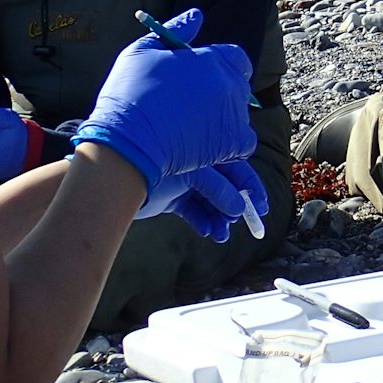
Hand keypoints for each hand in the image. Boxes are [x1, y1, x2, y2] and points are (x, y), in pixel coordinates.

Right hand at [69, 9, 257, 204]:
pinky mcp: (233, 142)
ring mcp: (234, 113)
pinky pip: (244, 141)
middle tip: (192, 107)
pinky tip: (206, 145)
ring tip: (191, 127)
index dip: (221, 67)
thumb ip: (175, 31)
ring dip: (224, 118)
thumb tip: (197, 14)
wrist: (127, 140)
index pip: (235, 57)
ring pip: (240, 113)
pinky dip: (231, 145)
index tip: (204, 79)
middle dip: (222, 92)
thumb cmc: (130, 93)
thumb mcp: (144, 51)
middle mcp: (229, 83)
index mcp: (211, 58)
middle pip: (239, 84)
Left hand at [142, 159, 266, 241]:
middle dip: (237, 206)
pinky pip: (191, 210)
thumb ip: (220, 189)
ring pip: (209, 201)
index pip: (237, 168)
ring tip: (221, 233)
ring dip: (218, 217)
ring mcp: (184, 181)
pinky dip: (200, 220)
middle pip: (225, 187)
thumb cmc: (162, 159)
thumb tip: (239, 208)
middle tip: (248, 223)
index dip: (250, 187)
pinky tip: (206, 230)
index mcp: (208, 149)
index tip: (261, 206)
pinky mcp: (170, 197)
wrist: (121, 168)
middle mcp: (198, 164)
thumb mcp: (198, 171)